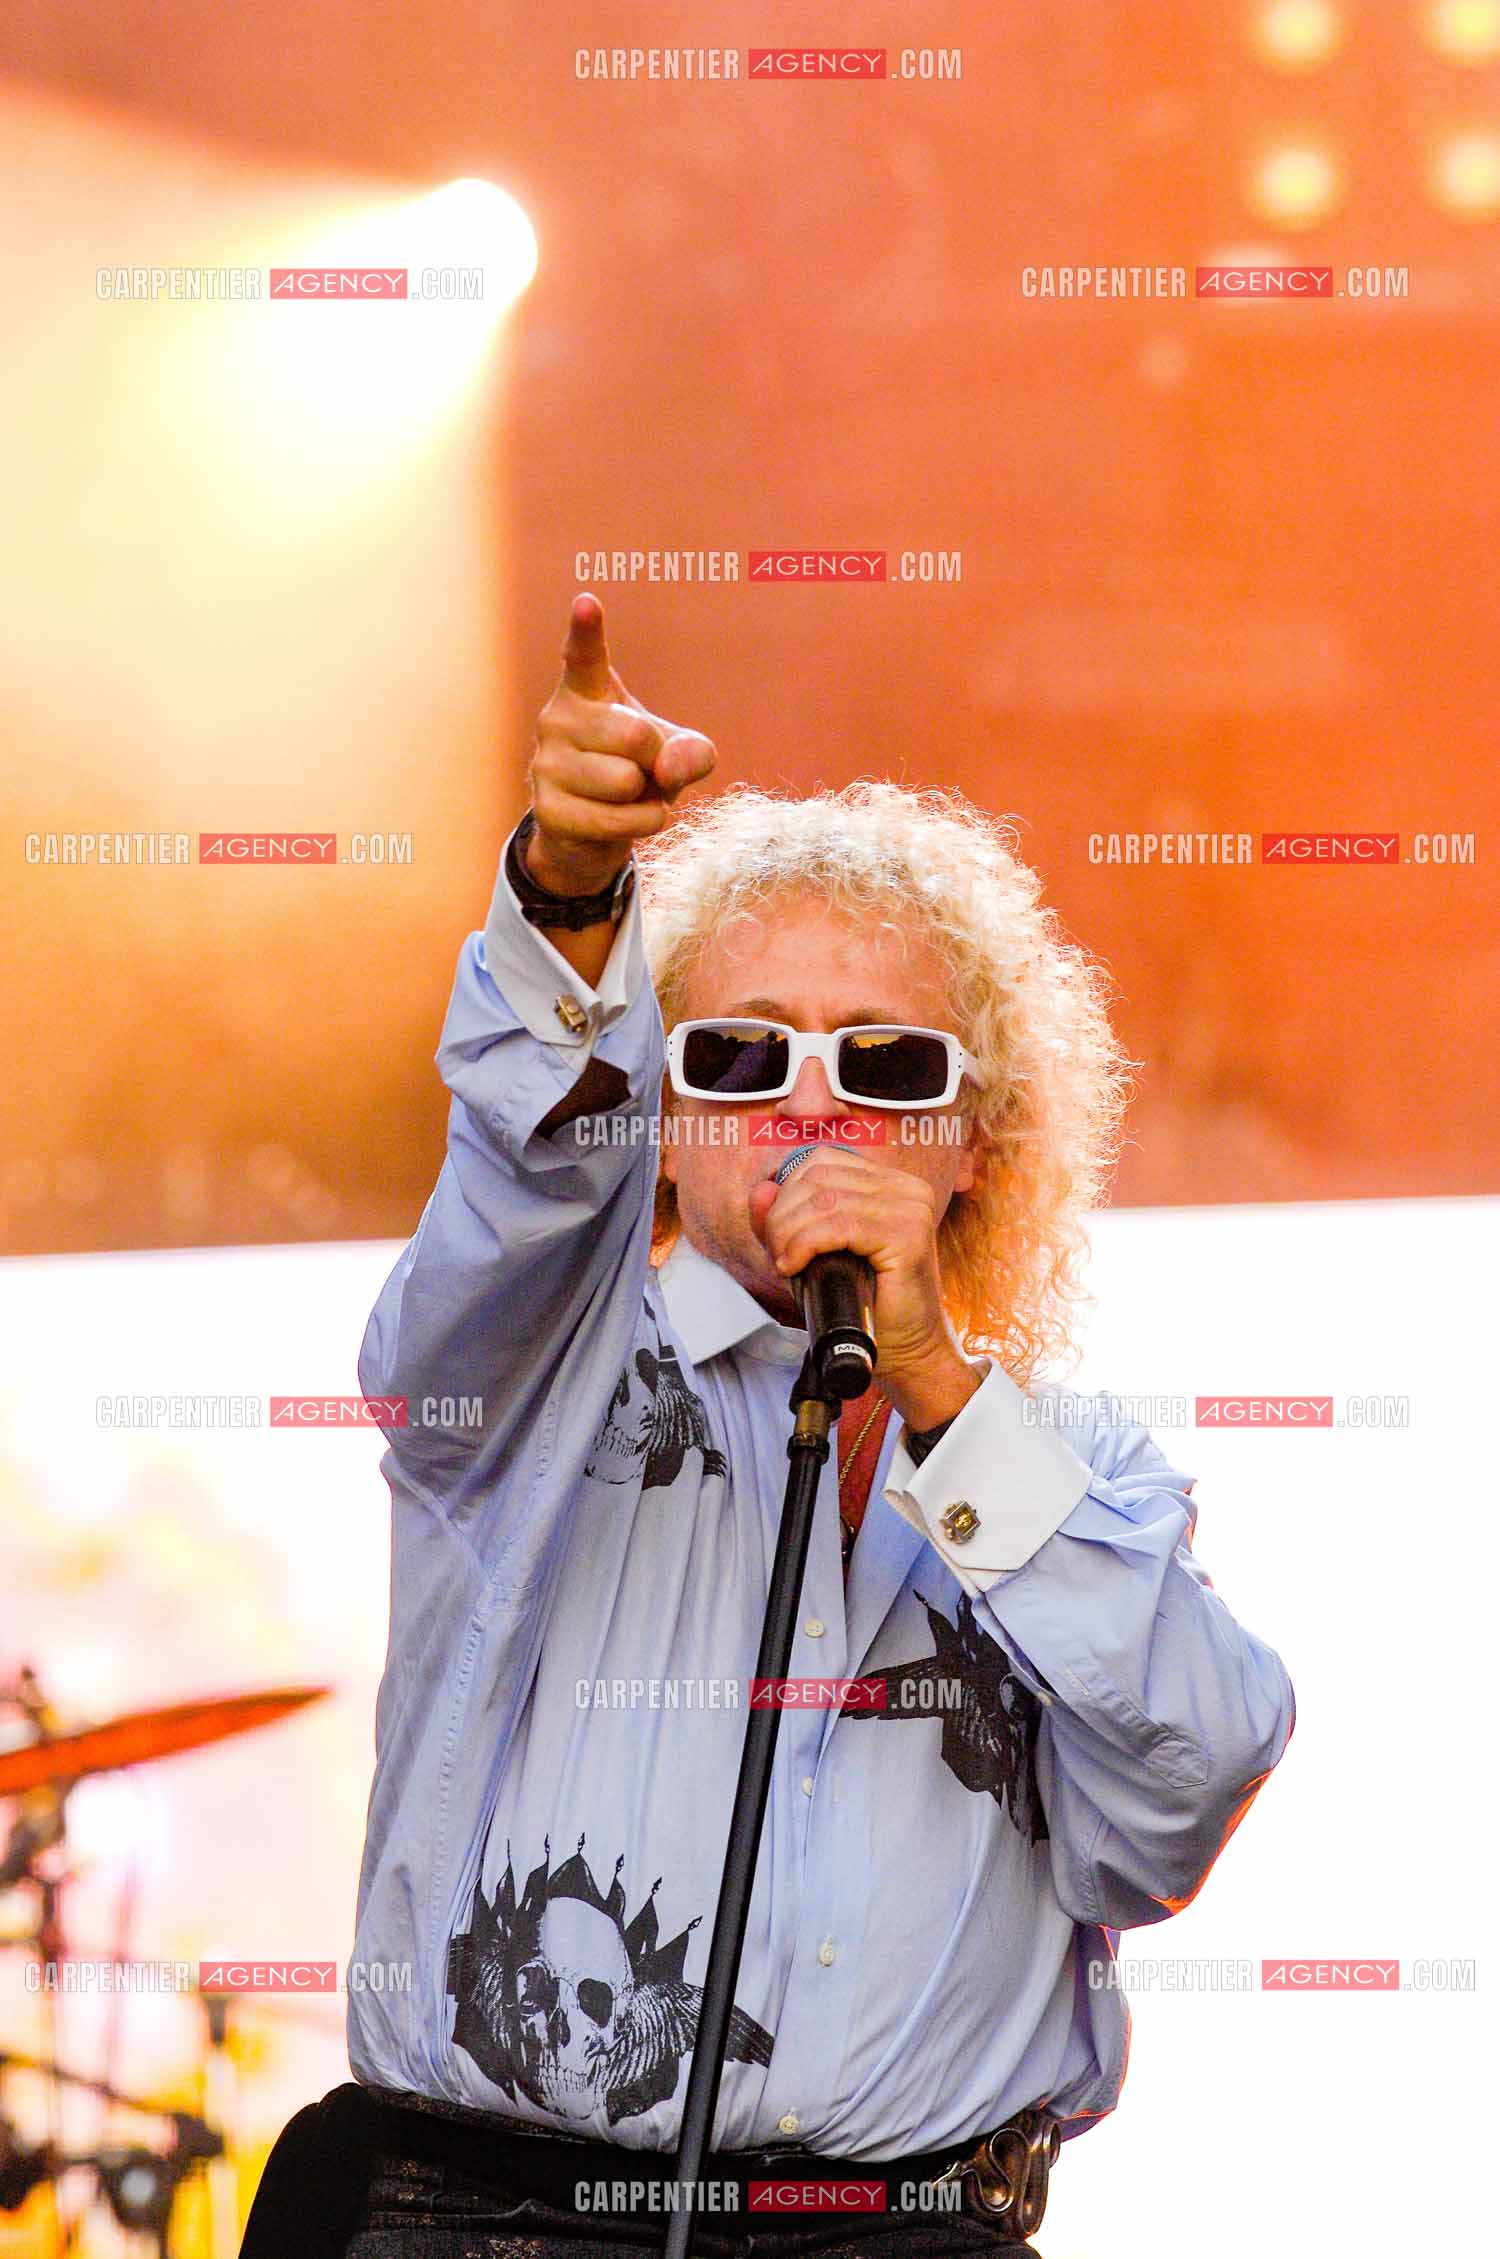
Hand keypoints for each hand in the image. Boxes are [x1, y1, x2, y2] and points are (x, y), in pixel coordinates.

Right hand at [527, 592, 716, 896]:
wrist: (595, 830)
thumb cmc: (638, 773)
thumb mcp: (677, 754)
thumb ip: (692, 751)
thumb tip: (667, 768)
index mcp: (586, 690)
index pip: (585, 655)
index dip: (587, 630)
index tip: (586, 603)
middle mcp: (558, 719)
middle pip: (635, 734)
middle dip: (655, 759)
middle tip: (640, 767)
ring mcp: (546, 764)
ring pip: (625, 781)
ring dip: (646, 797)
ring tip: (627, 795)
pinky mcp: (548, 810)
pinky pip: (618, 820)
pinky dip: (641, 824)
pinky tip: (625, 819)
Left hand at [747, 1148, 982, 1430]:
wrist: (907, 1351)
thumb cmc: (865, 1305)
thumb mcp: (815, 1255)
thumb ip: (786, 1222)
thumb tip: (760, 1189)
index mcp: (891, 1183)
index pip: (822, 1161)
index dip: (787, 1193)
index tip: (779, 1235)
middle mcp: (907, 1188)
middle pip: (818, 1177)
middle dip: (783, 1216)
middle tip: (778, 1255)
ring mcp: (911, 1209)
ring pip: (825, 1199)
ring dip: (789, 1233)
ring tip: (786, 1265)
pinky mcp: (908, 1236)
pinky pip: (839, 1226)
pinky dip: (805, 1244)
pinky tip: (794, 1267)